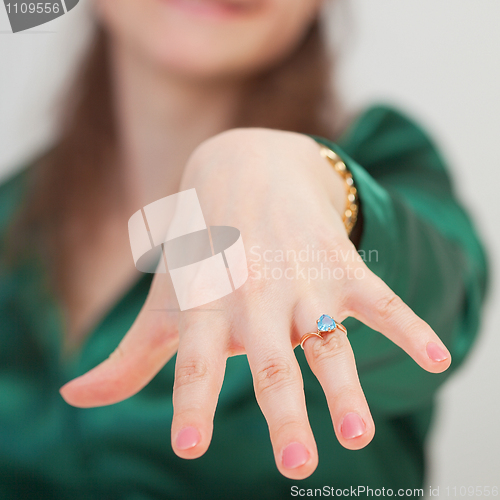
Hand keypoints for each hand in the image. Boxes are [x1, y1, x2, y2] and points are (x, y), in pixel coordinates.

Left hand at [60, 128, 450, 479]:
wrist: (242, 168)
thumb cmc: (200, 250)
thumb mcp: (165, 302)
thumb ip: (128, 358)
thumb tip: (72, 400)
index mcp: (208, 309)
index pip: (196, 363)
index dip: (193, 402)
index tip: (190, 446)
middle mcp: (254, 297)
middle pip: (271, 361)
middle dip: (285, 412)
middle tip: (299, 463)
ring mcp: (300, 280)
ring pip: (327, 337)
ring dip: (346, 385)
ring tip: (358, 432)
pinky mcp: (338, 265)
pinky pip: (377, 298)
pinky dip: (408, 326)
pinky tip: (437, 358)